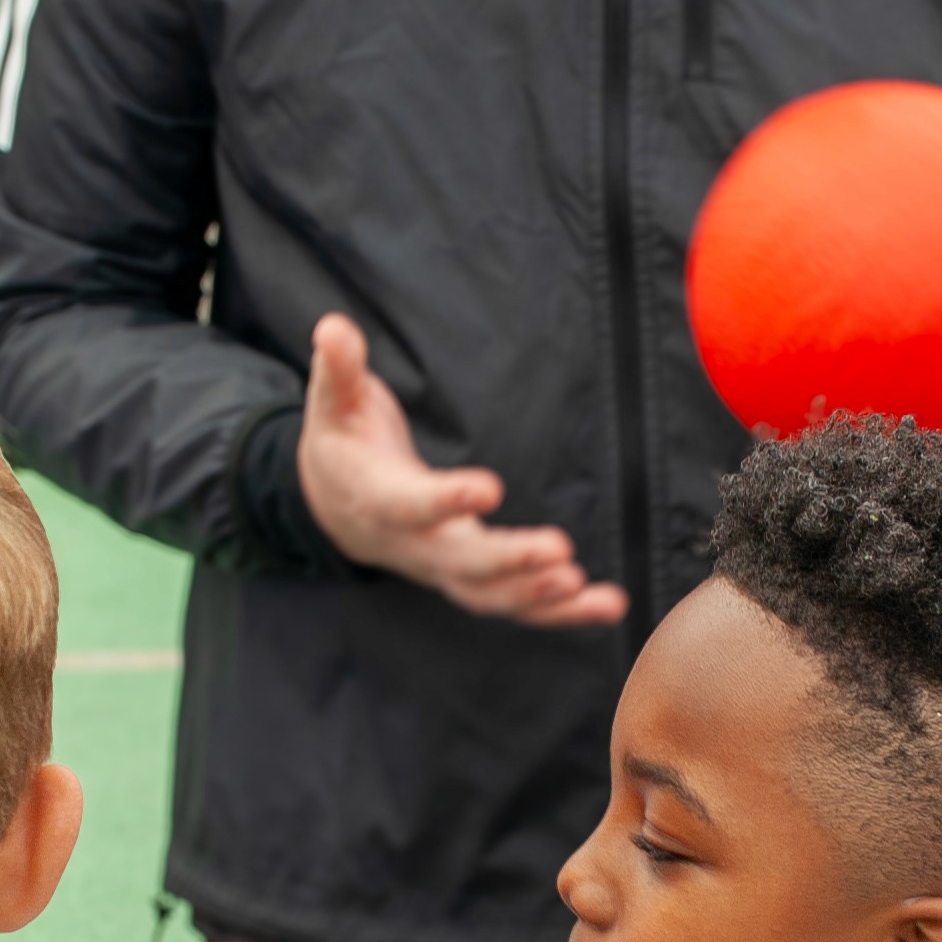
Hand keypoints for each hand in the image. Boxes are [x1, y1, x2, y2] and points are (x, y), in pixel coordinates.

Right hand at [296, 315, 628, 626]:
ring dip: (540, 596)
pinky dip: (562, 612)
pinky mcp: (470, 580)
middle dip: (509, 561)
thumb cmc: (345, 444)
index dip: (446, 500)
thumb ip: (338, 369)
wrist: (334, 507)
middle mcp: (413, 545)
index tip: (489, 488)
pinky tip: (607, 605)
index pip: (411, 505)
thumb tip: (333, 329)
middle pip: (460, 565)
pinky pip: (516, 604)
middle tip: (559, 552)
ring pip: (491, 596)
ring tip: (586, 587)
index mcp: (379, 499)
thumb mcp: (334, 403)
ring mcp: (442, 569)